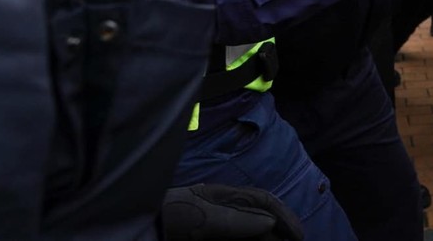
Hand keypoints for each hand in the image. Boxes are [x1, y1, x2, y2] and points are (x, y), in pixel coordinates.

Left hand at [162, 184, 303, 239]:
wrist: (133, 229)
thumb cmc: (166, 217)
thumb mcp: (200, 217)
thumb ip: (235, 220)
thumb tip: (270, 224)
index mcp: (223, 196)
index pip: (263, 201)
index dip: (285, 217)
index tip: (300, 237)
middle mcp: (222, 210)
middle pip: (259, 221)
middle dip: (279, 235)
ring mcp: (214, 228)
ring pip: (249, 236)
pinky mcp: (207, 238)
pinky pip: (234, 240)